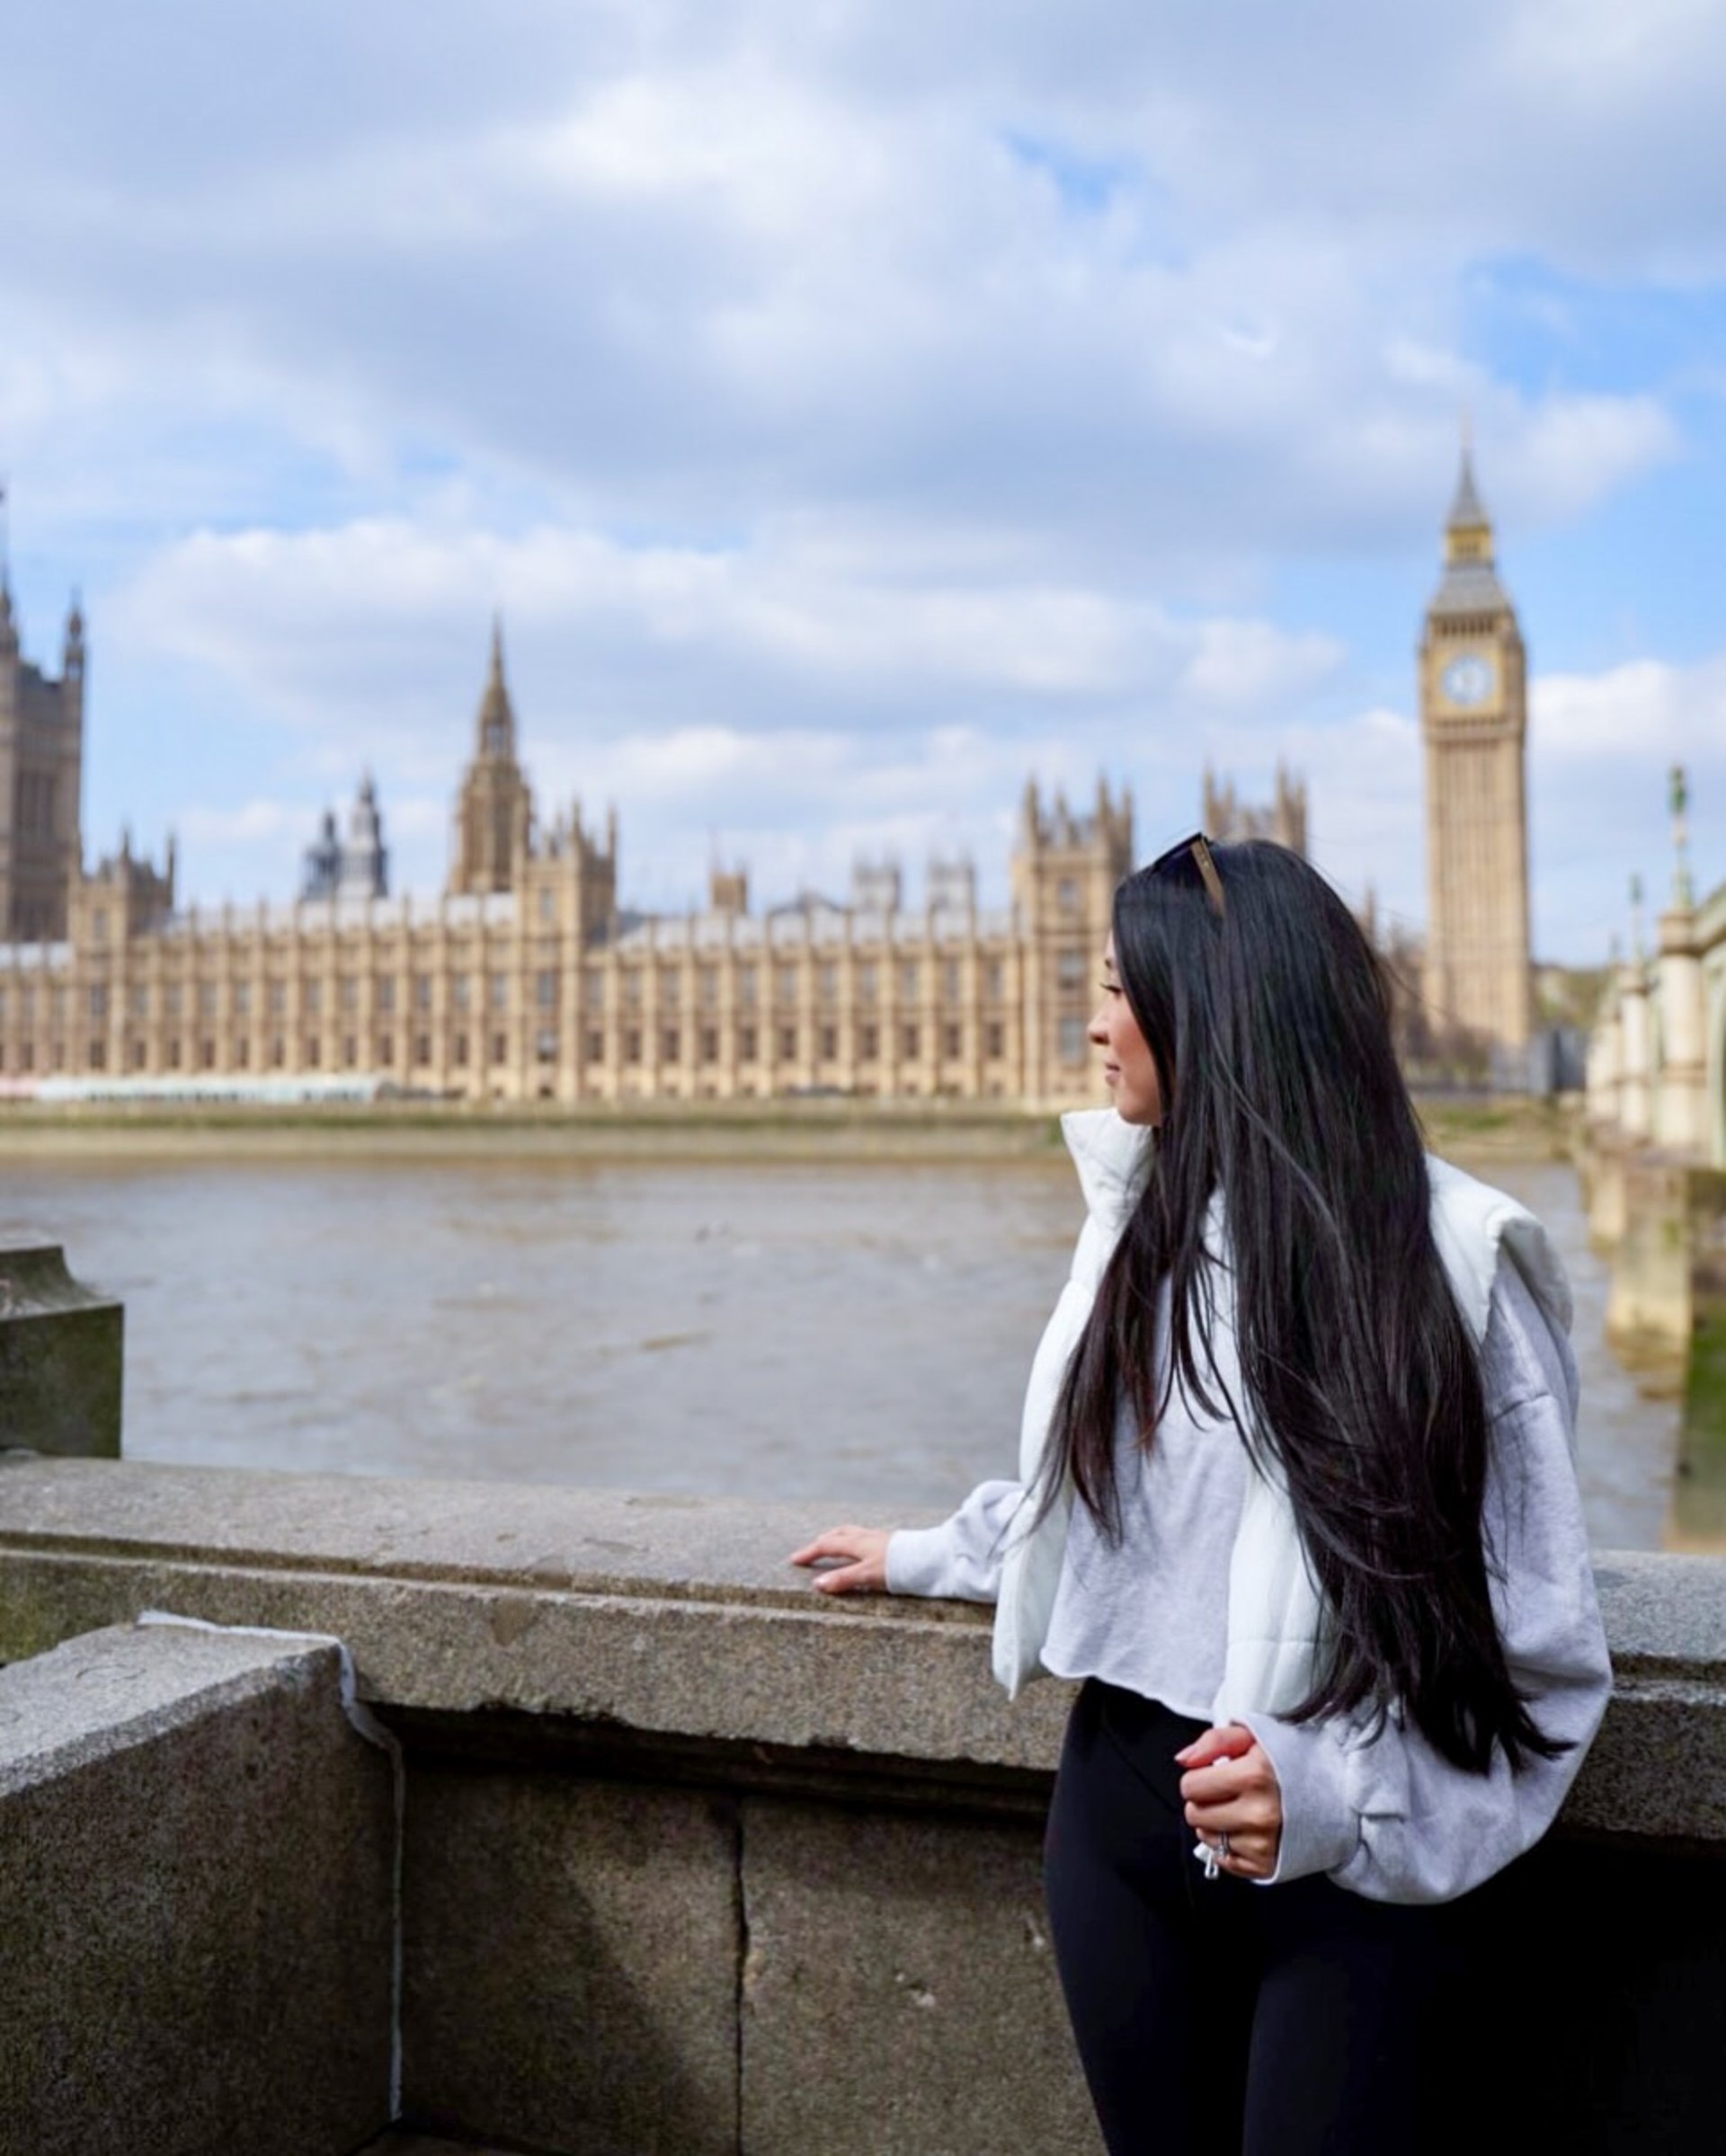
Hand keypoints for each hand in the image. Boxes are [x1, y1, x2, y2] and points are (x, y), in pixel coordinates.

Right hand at [788, 1525, 893, 1593]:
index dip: (810, 1552)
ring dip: (839, 1538)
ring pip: (853, 1534)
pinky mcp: (892, 1543)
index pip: (827, 1545)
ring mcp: (880, 1539)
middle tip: (811, 1550)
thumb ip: (843, 1579)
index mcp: (858, 1543)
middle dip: (823, 1541)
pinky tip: (862, 1550)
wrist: (932, 1559)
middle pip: (839, 1534)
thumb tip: (818, 1584)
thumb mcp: (867, 1576)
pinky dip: (854, 1542)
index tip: (795, 1559)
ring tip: (834, 1546)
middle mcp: (867, 1537)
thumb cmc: (900, 1567)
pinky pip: (865, 1539)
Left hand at [1176, 1722, 1282, 1880]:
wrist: (1336, 1795)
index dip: (1198, 1777)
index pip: (1191, 1786)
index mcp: (1254, 1777)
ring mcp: (1264, 1843)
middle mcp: (1259, 1814)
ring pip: (1206, 1838)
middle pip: (1195, 1815)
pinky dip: (1228, 1845)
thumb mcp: (1254, 1737)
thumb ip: (1214, 1742)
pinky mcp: (1267, 1865)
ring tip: (1239, 1809)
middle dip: (1204, 1801)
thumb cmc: (1292, 1761)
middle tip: (1227, 1792)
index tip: (1215, 1774)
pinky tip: (1246, 1829)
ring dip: (1215, 1823)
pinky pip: (1224, 1860)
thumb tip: (1183, 1760)